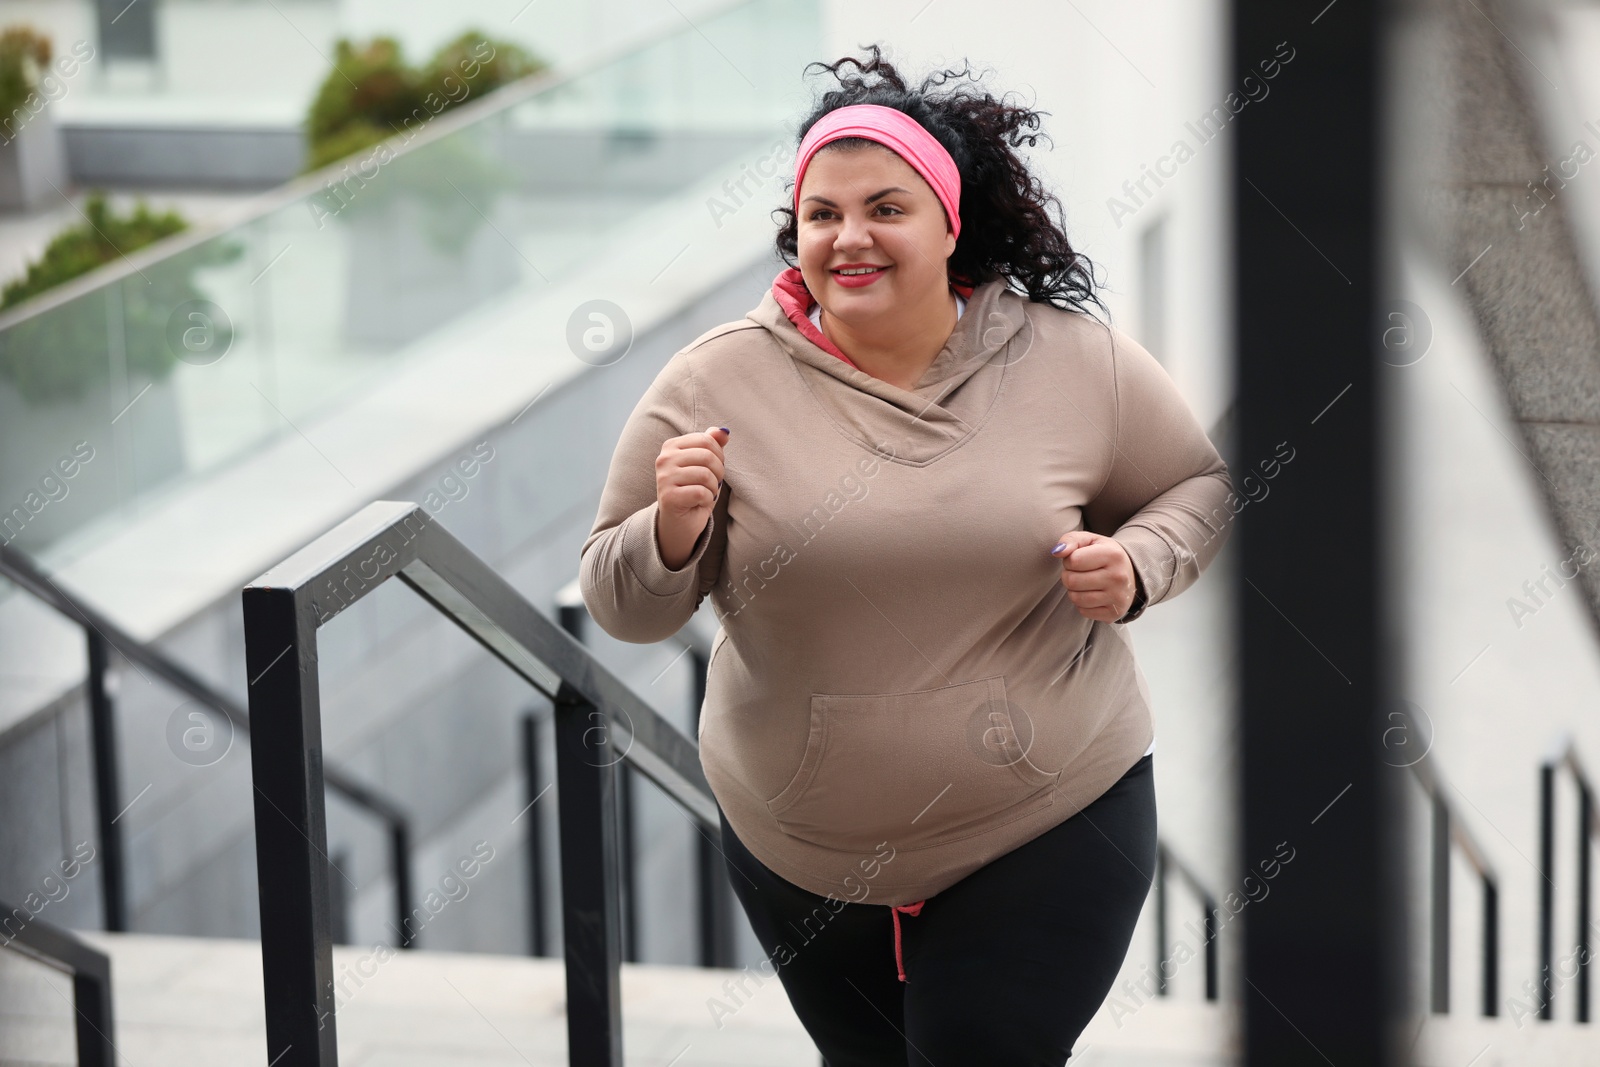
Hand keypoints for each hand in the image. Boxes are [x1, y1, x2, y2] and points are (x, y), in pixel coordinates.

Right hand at [656, 426, 728, 569]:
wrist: (679, 522)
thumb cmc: (693, 490)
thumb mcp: (705, 465)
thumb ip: (712, 445)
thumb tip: (724, 431)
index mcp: (671, 446)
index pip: (706, 440)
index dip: (719, 456)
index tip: (714, 469)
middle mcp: (664, 459)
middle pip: (708, 456)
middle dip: (718, 473)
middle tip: (712, 484)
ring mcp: (664, 478)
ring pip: (706, 475)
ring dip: (713, 488)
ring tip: (704, 493)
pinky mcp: (668, 496)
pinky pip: (701, 492)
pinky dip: (707, 500)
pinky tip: (698, 503)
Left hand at [1051, 530, 1140, 622]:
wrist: (1131, 574)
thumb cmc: (1104, 555)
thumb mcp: (1090, 540)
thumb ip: (1071, 539)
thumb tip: (1056, 552)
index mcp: (1113, 555)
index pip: (1073, 560)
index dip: (1069, 560)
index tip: (1078, 559)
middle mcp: (1117, 577)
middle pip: (1071, 581)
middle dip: (1069, 575)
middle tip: (1079, 573)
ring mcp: (1117, 597)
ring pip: (1075, 598)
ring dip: (1073, 590)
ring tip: (1084, 583)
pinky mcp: (1114, 613)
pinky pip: (1083, 611)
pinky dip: (1082, 604)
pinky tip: (1091, 594)